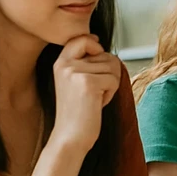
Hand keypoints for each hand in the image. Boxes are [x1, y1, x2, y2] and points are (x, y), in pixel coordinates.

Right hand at [50, 35, 120, 154]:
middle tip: (94, 92)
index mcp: (61, 63)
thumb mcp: (76, 80)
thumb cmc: (79, 111)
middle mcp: (65, 64)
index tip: (97, 55)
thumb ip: (84, 61)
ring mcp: (76, 72)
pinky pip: (114, 80)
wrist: (70, 137)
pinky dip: (111, 93)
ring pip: (113, 67)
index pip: (81, 38)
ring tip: (93, 98)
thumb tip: (97, 40)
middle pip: (107, 55)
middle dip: (109, 74)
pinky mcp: (88, 83)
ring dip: (110, 85)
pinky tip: (97, 104)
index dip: (94, 44)